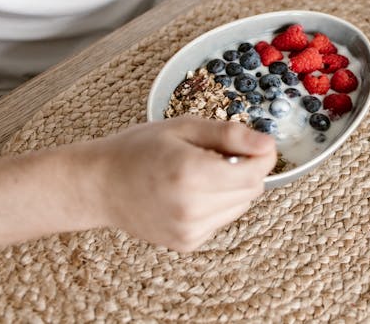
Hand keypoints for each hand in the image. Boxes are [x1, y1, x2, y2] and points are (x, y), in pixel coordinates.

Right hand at [91, 116, 275, 251]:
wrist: (100, 185)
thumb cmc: (139, 149)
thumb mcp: (184, 127)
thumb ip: (230, 135)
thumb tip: (268, 145)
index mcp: (191, 173)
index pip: (255, 172)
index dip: (261, 155)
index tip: (253, 143)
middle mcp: (191, 207)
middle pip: (252, 190)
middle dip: (245, 169)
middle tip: (215, 154)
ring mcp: (189, 230)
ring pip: (240, 206)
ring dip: (232, 188)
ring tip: (199, 174)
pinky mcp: (187, 243)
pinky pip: (222, 220)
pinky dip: (216, 205)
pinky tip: (189, 193)